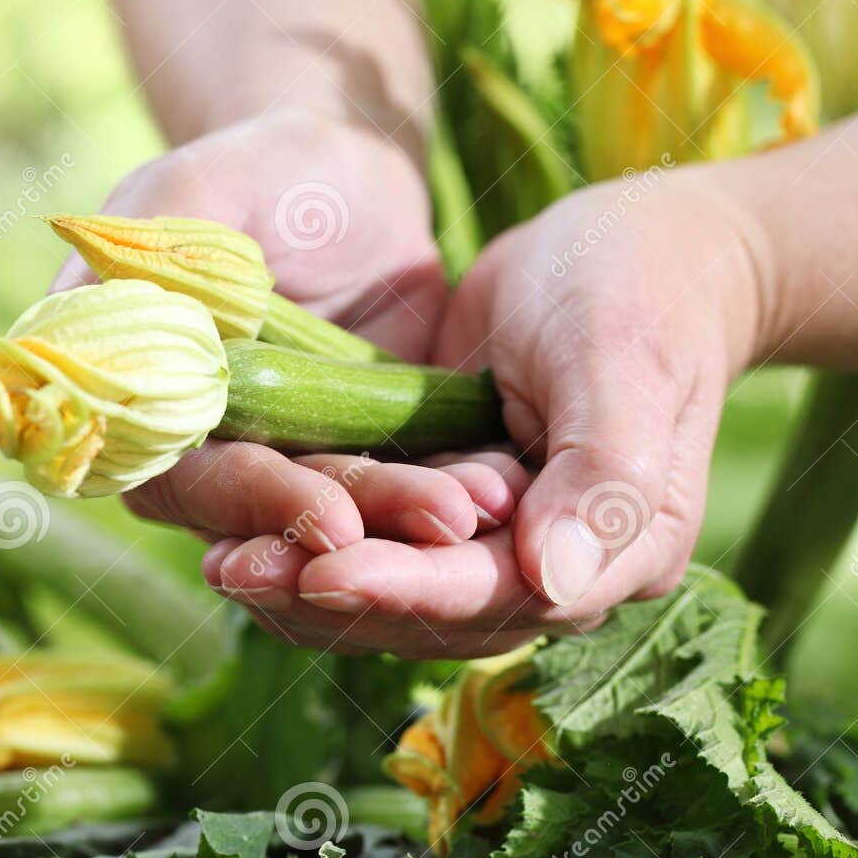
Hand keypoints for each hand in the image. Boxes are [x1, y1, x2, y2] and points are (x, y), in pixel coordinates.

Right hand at [52, 105, 521, 566]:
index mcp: (140, 405)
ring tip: (487, 505)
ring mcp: (282, 465)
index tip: (337, 518)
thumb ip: (150, 249)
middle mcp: (201, 455)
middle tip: (450, 522)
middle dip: (364, 524)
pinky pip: (397, 492)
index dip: (260, 504)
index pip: (191, 482)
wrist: (348, 177)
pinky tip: (500, 491)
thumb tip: (79, 320)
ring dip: (413, 522)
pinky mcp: (353, 459)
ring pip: (343, 517)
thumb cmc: (257, 168)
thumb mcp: (200, 189)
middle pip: (274, 520)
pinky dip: (444, 494)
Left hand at [208, 167, 764, 655]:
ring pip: (394, 588)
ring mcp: (503, 547)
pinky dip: (315, 540)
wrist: (636, 248)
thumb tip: (555, 582)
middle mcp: (559, 571)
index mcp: (622, 552)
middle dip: (330, 592)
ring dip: (307, 580)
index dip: (404, 587)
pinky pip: (379, 544)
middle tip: (232, 570)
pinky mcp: (453, 512)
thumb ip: (605, 477)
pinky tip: (242, 530)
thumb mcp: (622, 363)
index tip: (318, 570)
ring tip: (220, 562)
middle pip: (432, 609)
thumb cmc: (636, 291)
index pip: (496, 591)